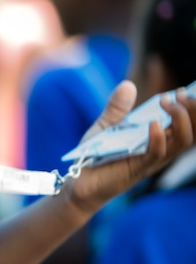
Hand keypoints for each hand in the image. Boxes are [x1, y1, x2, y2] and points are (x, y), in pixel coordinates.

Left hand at [64, 81, 195, 214]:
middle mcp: (160, 150)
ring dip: (180, 119)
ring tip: (169, 102)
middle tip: (181, 93)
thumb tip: (128, 84)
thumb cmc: (95, 154)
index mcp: (156, 139)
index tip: (182, 89)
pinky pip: (156, 154)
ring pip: (181, 142)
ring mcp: (151, 160)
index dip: (191, 108)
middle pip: (191, 132)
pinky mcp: (138, 169)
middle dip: (192, 110)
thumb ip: (117, 107)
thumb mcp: (106, 126)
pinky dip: (158, 138)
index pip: (186, 124)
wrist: (78, 178)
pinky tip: (155, 123)